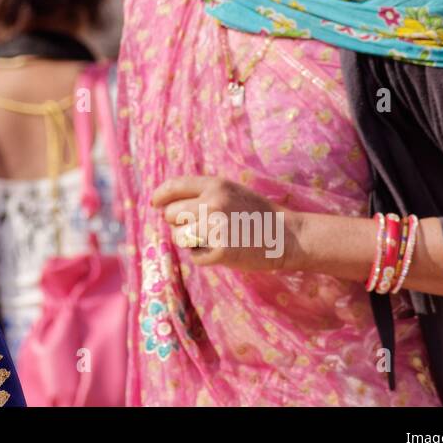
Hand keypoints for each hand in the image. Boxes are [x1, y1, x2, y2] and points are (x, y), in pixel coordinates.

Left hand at [150, 176, 293, 271]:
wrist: (287, 236)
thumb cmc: (256, 213)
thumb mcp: (230, 191)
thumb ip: (201, 193)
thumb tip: (164, 204)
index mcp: (215, 185)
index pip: (173, 187)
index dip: (160, 196)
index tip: (155, 203)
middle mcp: (212, 203)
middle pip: (171, 215)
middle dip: (179, 223)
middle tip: (200, 227)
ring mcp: (216, 228)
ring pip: (179, 237)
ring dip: (189, 241)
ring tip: (212, 239)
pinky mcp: (221, 252)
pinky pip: (194, 256)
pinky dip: (203, 257)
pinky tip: (222, 251)